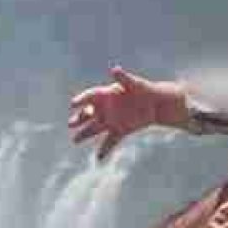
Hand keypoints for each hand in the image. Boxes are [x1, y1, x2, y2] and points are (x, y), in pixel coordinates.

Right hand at [68, 66, 187, 159]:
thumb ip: (123, 78)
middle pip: (88, 114)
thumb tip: (115, 69)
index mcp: (105, 95)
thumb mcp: (134, 83)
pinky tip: (99, 158)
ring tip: (75, 141)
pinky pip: (110, 141)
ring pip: (94, 129)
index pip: (89, 97)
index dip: (80, 100)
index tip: (73, 104)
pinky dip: (105, 150)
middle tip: (71, 124)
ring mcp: (111, 120)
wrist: (156, 103)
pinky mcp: (120, 131)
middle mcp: (105, 108)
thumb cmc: (144, 89)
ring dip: (84, 135)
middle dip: (79, 119)